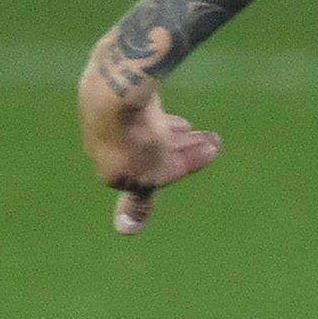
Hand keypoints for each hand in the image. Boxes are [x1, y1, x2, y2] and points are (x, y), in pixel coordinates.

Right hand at [78, 64, 222, 234]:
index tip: (213, 149)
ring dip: (174, 134)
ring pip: (146, 133)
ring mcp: (105, 124)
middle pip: (153, 154)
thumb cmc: (139, 140)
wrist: (119, 89)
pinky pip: (138, 113)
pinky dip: (156, 115)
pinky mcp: (109, 99)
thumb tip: (126, 229)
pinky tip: (166, 110)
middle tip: (214, 139)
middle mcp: (103, 150)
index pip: (158, 175)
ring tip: (195, 128)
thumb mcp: (149, 175)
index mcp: (112, 173)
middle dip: (185, 149)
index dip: (188, 162)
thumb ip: (139, 203)